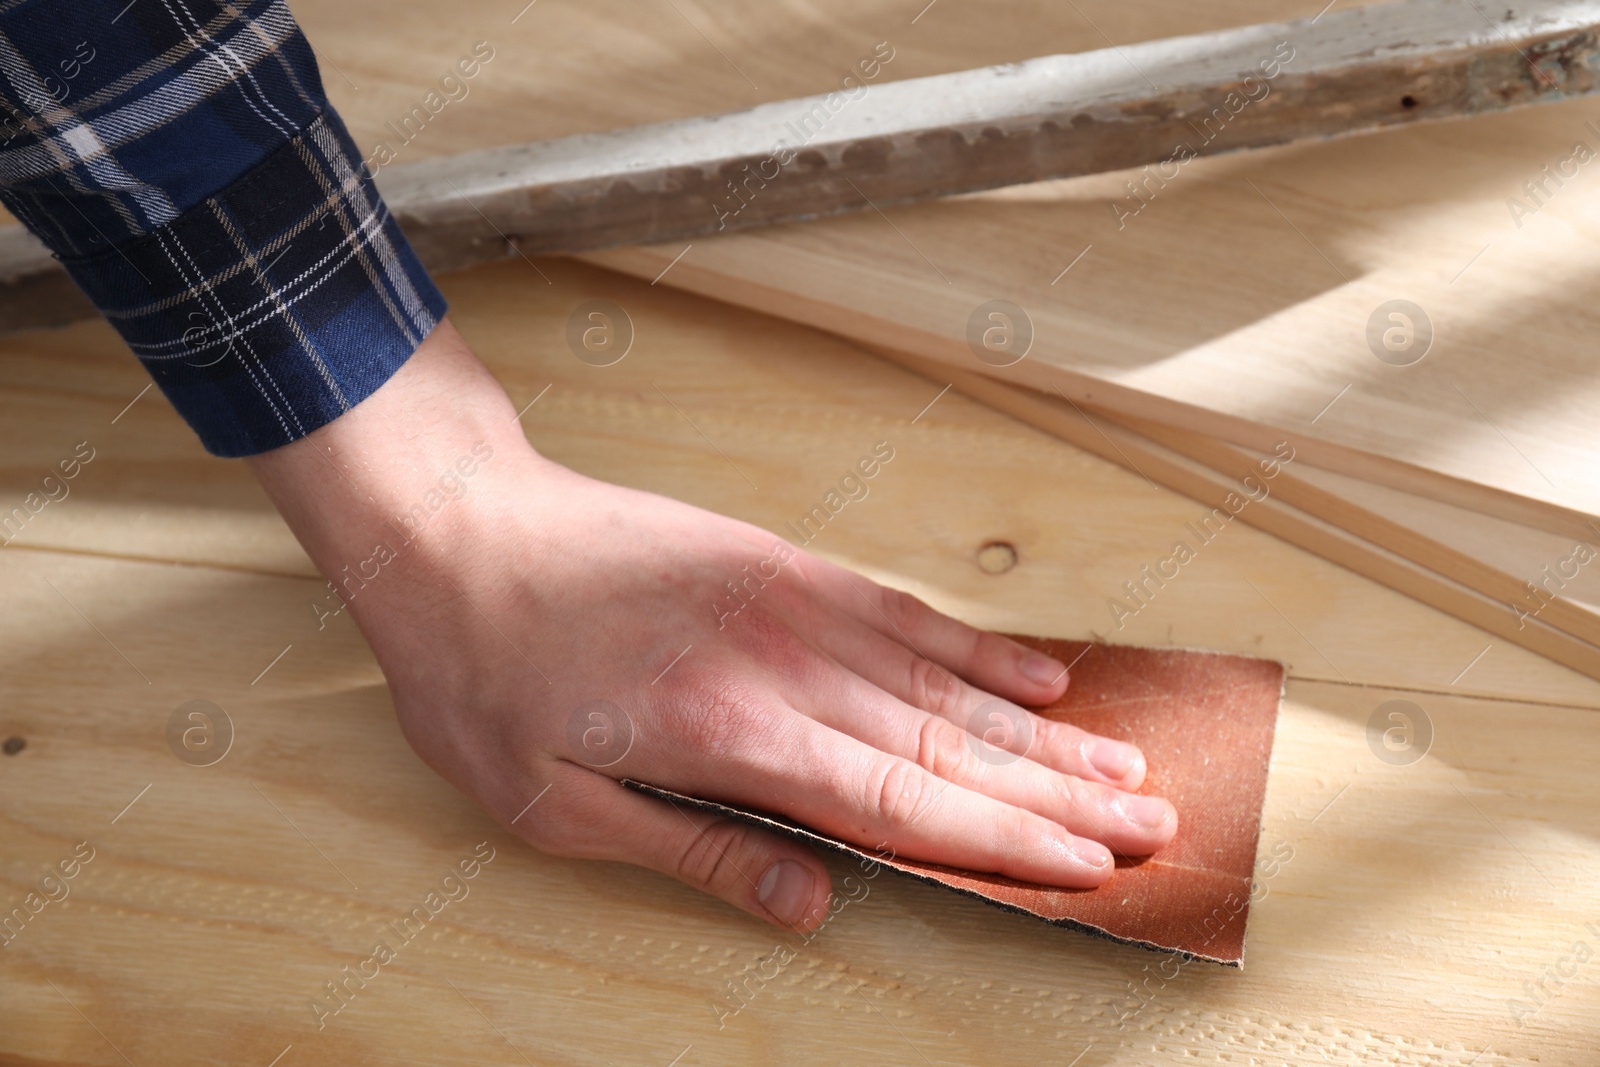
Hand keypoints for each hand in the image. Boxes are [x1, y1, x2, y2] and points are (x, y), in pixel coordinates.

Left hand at [249, 320, 1176, 929]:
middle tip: (1156, 821)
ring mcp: (792, 604)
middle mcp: (786, 666)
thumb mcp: (553, 804)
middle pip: (951, 745)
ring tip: (1124, 759)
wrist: (458, 529)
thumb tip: (812, 902)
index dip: (1006, 840)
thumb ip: (696, 849)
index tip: (1090, 869)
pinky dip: (974, 648)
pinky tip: (1032, 675)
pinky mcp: (781, 563)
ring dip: (1042, 727)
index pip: (903, 803)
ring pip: (945, 679)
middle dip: (1060, 793)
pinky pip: (900, 611)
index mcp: (733, 734)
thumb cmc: (486, 675)